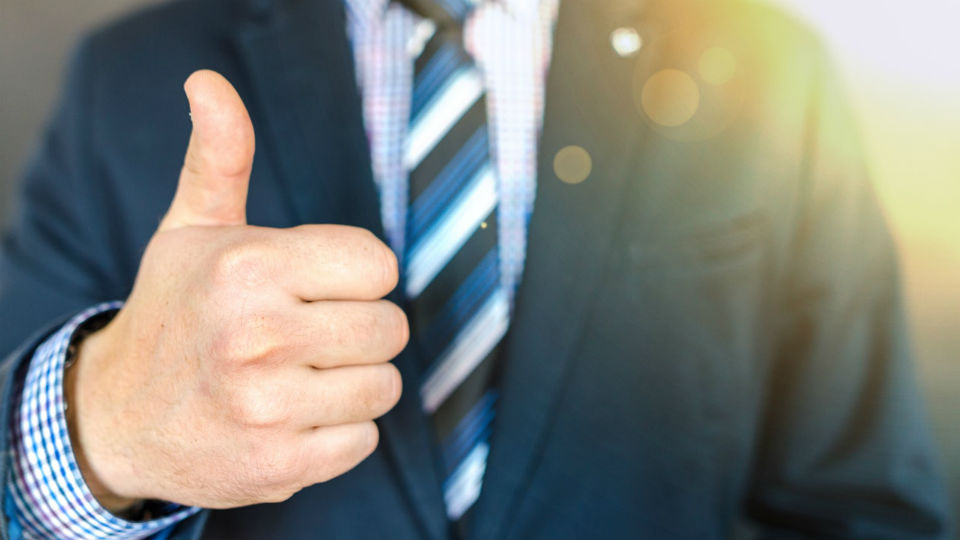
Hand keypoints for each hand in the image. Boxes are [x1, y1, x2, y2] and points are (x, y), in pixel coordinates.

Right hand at [65, 70, 406, 511]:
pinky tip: (293, 416)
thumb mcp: (192, 229)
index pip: (379, 265)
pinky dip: (339, 431)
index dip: (354, 275)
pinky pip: (364, 440)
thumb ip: (220, 156)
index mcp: (249, 268)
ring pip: (384, 385)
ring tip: (298, 375)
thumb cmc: (175, 312)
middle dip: (357, 328)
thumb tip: (208, 83)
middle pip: (390, 327)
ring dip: (351, 381)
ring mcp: (269, 407)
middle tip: (307, 332)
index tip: (317, 285)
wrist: (121, 416)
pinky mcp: (280, 465)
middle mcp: (259, 336)